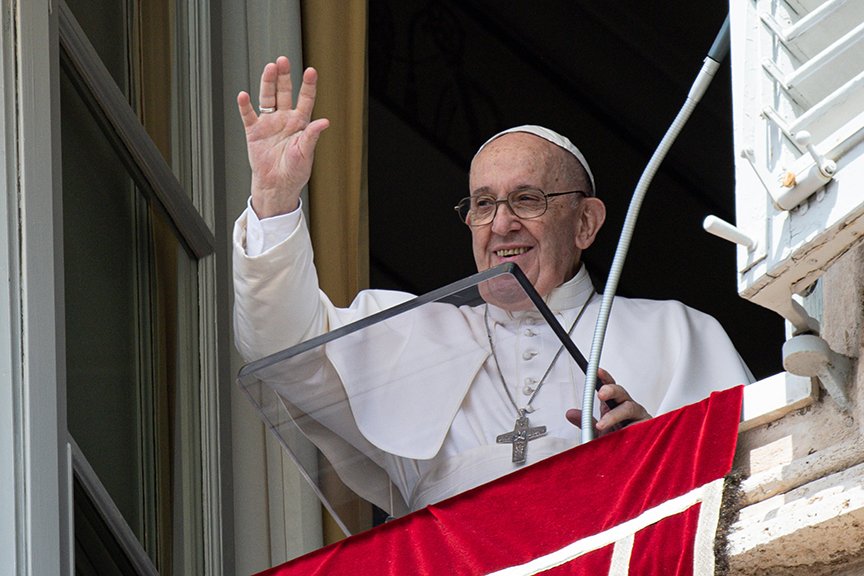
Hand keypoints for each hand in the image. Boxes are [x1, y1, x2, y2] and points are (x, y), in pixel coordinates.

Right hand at [237, 56, 329, 217]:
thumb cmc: (295, 171)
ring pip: (267, 98)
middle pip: (284, 92)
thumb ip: (312, 136)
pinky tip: (243, 96)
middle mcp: (284, 119)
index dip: (308, 86)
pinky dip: (245, 106)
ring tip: (269, 68)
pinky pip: (249, 115)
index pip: (305, 99)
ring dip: (268, 83)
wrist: (277, 185)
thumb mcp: (306, 153)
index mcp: (300, 123)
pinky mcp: (254, 131)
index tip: (311, 71)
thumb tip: (324, 122)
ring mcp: (269, 123)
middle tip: (283, 60)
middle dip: (284, 76)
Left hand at [565, 368, 650, 436]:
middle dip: (611, 390)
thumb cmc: (616, 442)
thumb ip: (585, 422)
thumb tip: (571, 413)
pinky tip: (623, 433)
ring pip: (629, 408)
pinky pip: (640, 424)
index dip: (604, 378)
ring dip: (615, 415)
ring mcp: (638, 416)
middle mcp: (627, 408)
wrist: (629, 458)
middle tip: (601, 394)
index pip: (610, 388)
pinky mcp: (647, 426)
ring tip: (602, 425)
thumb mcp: (597, 433)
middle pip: (621, 392)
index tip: (596, 371)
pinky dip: (630, 428)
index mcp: (614, 406)